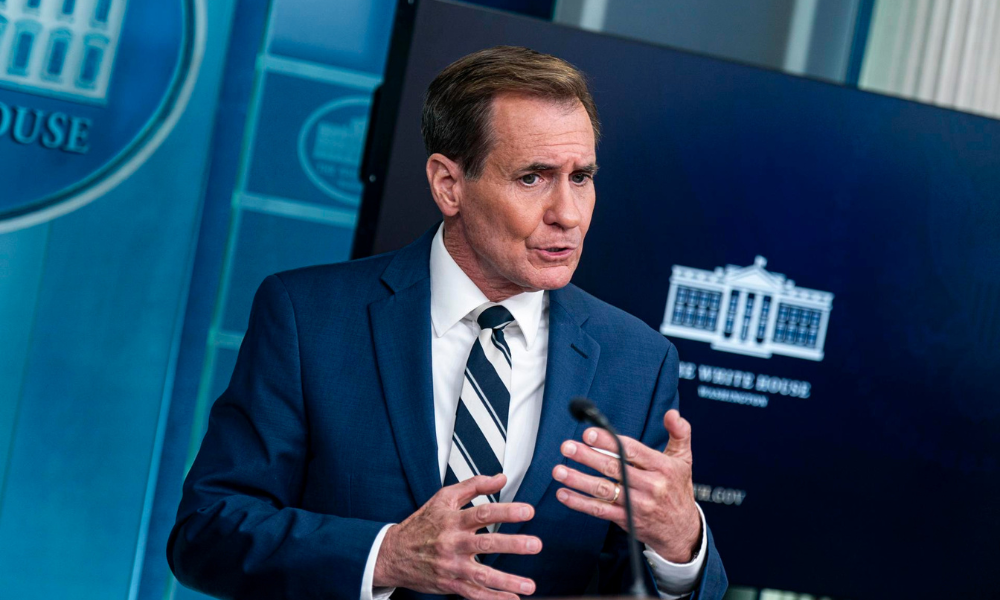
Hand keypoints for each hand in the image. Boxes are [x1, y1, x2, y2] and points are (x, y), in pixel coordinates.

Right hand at [373, 473, 541, 598]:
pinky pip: (473, 594)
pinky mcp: (450, 584)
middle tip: (535, 544)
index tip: (528, 511)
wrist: (392, 554)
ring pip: (482, 574)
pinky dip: (492, 599)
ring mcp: (451, 566)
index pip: (483, 513)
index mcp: (452, 520)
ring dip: (507, 581)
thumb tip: (501, 478)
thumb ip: (473, 486)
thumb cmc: (421, 525)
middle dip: (513, 544)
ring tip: (529, 584)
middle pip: (486, 543)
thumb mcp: (443, 499)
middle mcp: (452, 543)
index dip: (506, 511)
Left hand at [552, 409, 701, 562]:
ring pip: (603, 490)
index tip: (589, 434)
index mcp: (661, 468)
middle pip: (614, 469)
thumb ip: (679, 433)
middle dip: (587, 457)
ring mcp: (636, 505)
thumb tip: (672, 413)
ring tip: (559, 470)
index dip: (609, 442)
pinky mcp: (626, 520)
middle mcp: (649, 486)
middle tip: (567, 447)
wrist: (683, 532)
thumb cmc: (678, 491)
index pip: (632, 451)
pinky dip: (580, 503)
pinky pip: (599, 510)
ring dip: (578, 480)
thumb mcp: (684, 460)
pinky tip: (564, 494)